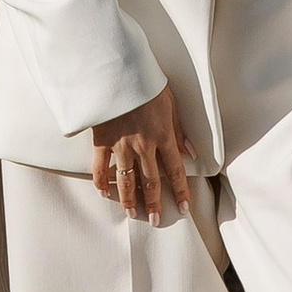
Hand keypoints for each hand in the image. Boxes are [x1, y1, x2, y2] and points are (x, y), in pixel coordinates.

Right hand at [92, 88, 195, 221]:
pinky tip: (104, 193)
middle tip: (154, 220)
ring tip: (132, 214)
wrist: (117, 71)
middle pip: (151, 181)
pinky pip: (99, 167)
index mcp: (163, 135)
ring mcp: (121, 144)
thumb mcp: (171, 102)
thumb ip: (180, 130)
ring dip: (129, 200)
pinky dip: (101, 181)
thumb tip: (192, 153)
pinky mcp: (101, 140)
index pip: (176, 170)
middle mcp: (143, 145)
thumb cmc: (147, 84)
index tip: (183, 208)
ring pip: (126, 180)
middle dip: (154, 203)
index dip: (180, 191)